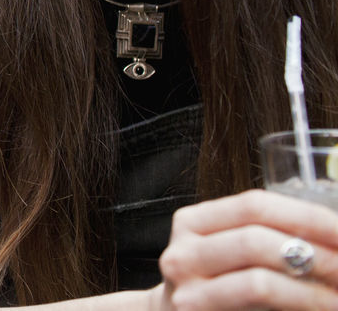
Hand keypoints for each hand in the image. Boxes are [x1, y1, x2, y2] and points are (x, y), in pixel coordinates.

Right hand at [156, 189, 337, 310]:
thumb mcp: (233, 254)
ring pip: (258, 282)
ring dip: (312, 292)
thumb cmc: (220, 288)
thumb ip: (270, 240)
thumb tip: (335, 237)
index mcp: (193, 223)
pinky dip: (298, 308)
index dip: (305, 216)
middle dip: (314, 255)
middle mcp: (182, 254)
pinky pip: (258, 308)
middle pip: (254, 240)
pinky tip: (318, 308)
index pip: (253, 205)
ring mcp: (187, 292)